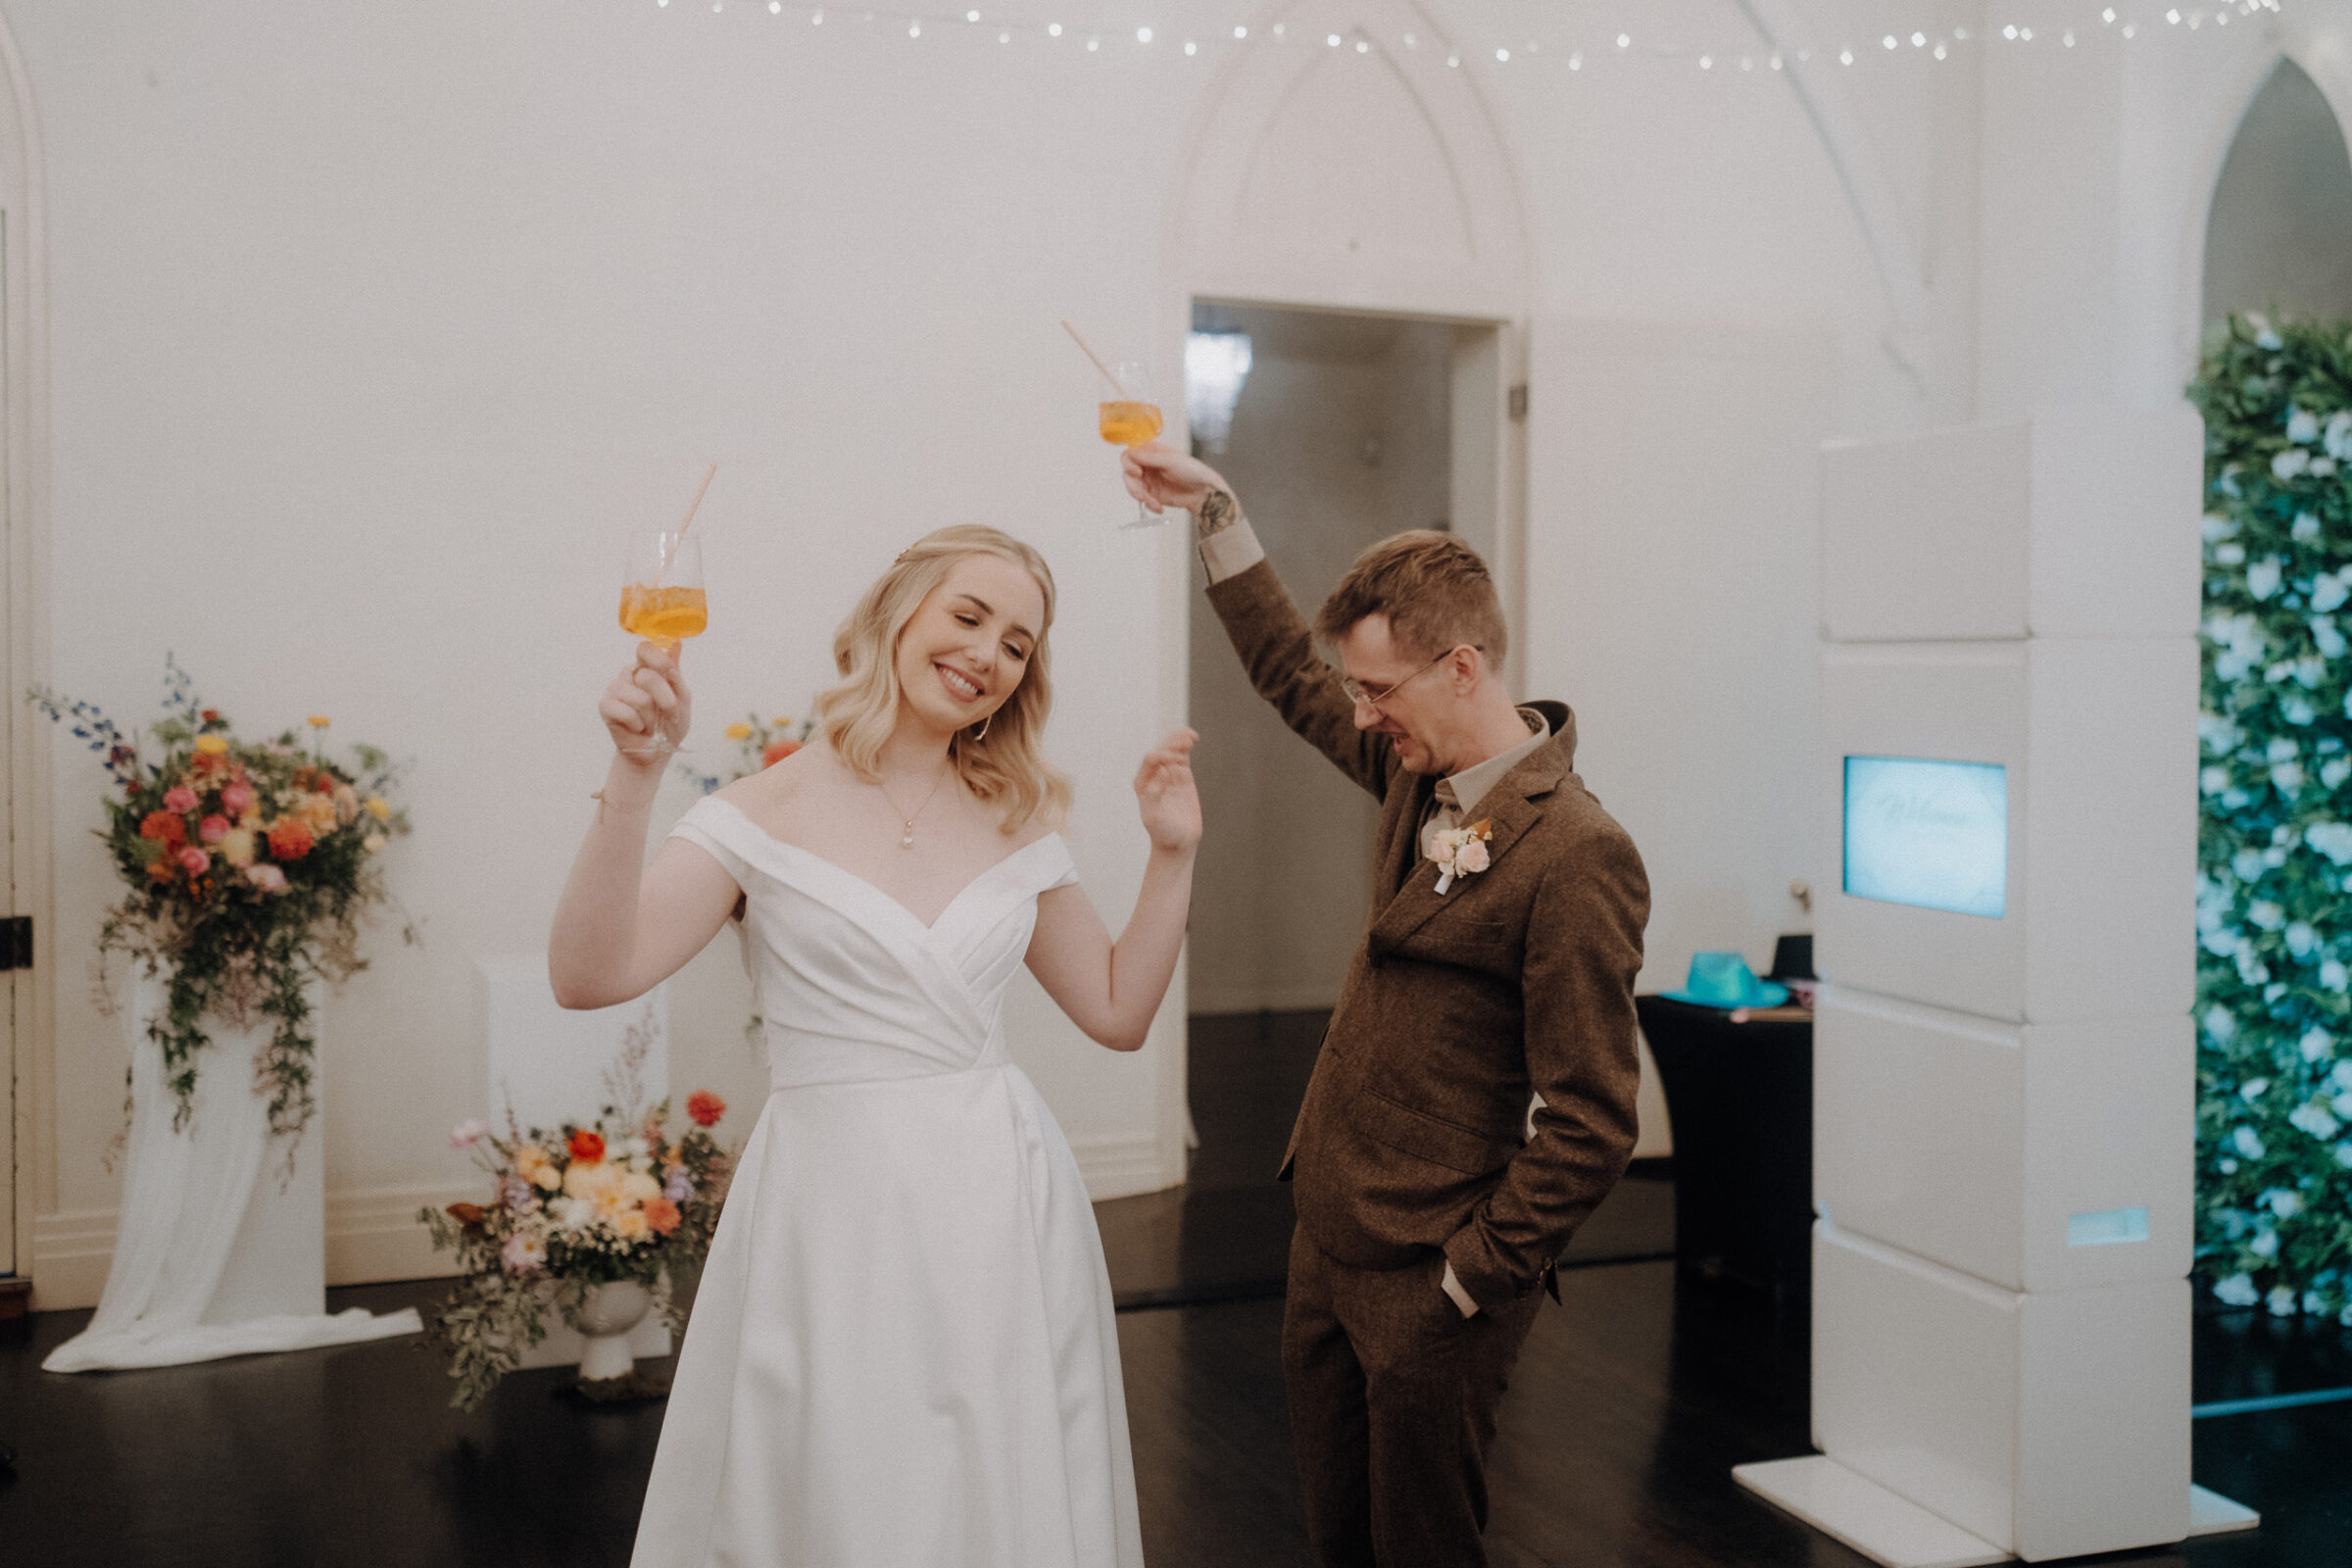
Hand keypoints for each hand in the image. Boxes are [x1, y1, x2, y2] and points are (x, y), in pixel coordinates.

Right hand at [600, 641, 692, 761]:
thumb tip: (676, 643)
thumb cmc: (669, 724)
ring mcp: (615, 688)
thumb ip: (676, 673)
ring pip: (641, 698)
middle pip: (649, 676)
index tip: (670, 673)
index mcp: (647, 668)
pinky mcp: (605, 705)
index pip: (646, 648)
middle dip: (666, 700)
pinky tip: (637, 728)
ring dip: (652, 718)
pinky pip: (627, 713)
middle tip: (669, 714)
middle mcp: (629, 675)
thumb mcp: (682, 698)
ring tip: (649, 723)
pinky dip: (639, 725)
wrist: (656, 752)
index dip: (658, 658)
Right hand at [1121, 443, 1233, 519]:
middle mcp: (1147, 465)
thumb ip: (1148, 458)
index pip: (1129, 455)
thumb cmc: (1192, 470)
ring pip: (1133, 489)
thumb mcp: (1170, 461)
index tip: (1137, 472)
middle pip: (1128, 474)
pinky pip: (1143, 501)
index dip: (1128, 464)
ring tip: (1154, 504)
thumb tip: (1130, 454)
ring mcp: (1149, 480)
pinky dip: (1149, 505)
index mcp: (1150, 452)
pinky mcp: (1152, 495)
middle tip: (1141, 495)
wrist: (1203, 491)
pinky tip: (1159, 507)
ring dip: (1142, 498)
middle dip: (1133, 486)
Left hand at [1134, 729, 1201, 852]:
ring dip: (1179, 741)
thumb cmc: (1163, 832)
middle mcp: (1153, 776)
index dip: (1163, 756)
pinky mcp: (1182, 777)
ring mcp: (1168, 775)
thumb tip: (1162, 770)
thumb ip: (1154, 795)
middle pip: (1162, 751)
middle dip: (1173, 744)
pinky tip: (1192, 740)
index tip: (1177, 763)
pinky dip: (1186, 748)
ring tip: (1191, 736)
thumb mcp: (1154, 817)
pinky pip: (1182, 758)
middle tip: (1187, 741)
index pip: (1151, 760)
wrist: (1177, 842)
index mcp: (1142, 783)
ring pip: (1172, 751)